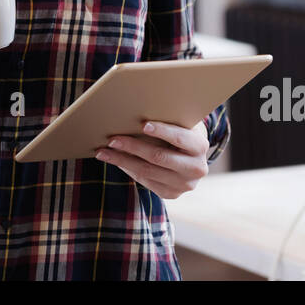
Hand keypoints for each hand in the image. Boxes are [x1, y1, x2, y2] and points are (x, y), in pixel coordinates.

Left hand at [95, 119, 209, 199]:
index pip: (180, 137)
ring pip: (147, 171)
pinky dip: (127, 169)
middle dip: (132, 147)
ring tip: (103, 152)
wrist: (191, 155)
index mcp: (201, 146)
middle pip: (159, 157)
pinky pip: (145, 181)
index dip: (162, 131)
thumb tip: (135, 110)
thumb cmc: (180, 129)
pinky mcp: (172, 194)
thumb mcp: (180, 122)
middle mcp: (197, 168)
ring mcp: (184, 184)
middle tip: (111, 139)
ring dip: (122, 161)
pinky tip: (114, 160)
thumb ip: (167, 117)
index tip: (142, 124)